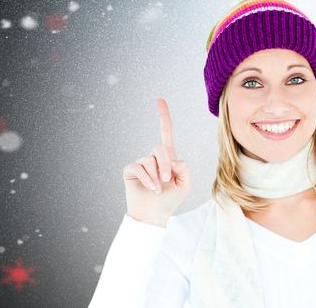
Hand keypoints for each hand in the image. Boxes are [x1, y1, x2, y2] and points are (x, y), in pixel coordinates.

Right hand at [122, 98, 192, 226]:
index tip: (159, 100)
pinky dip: (147, 179)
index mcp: (168, 158)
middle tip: (167, 180)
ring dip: (156, 177)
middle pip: (160, 148)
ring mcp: (141, 163)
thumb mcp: (185, 184)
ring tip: (157, 189)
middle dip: (166, 164)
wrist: (153, 215)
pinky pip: (139, 167)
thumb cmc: (170, 200)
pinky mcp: (130, 170)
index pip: (166, 134)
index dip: (163, 117)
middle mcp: (153, 158)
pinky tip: (151, 189)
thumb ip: (183, 168)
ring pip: (150, 160)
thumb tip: (171, 159)